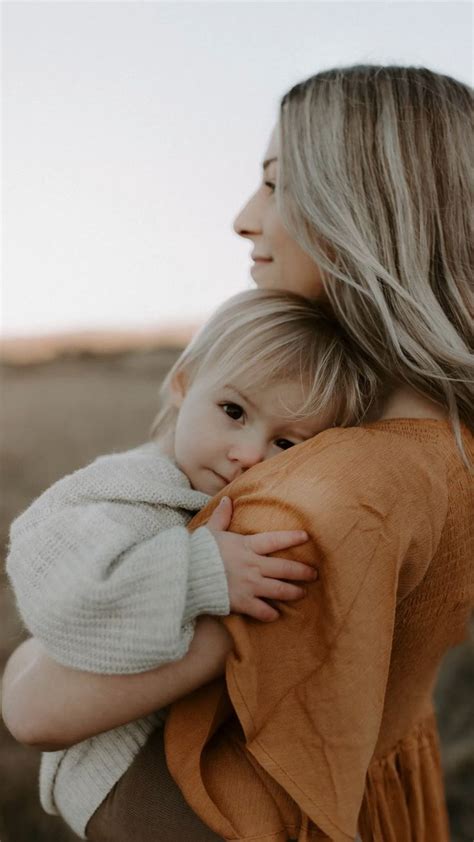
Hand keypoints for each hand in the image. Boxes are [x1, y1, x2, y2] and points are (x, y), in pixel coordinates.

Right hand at [206, 496, 317, 621]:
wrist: (183, 575)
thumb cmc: (197, 552)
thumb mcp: (210, 531)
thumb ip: (221, 517)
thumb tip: (226, 499)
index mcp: (246, 546)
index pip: (275, 540)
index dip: (292, 538)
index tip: (306, 538)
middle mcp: (252, 565)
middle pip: (285, 568)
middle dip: (302, 571)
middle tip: (313, 574)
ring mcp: (248, 585)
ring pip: (279, 589)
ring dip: (293, 592)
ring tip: (302, 593)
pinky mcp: (241, 602)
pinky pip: (262, 611)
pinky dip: (270, 614)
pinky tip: (275, 615)